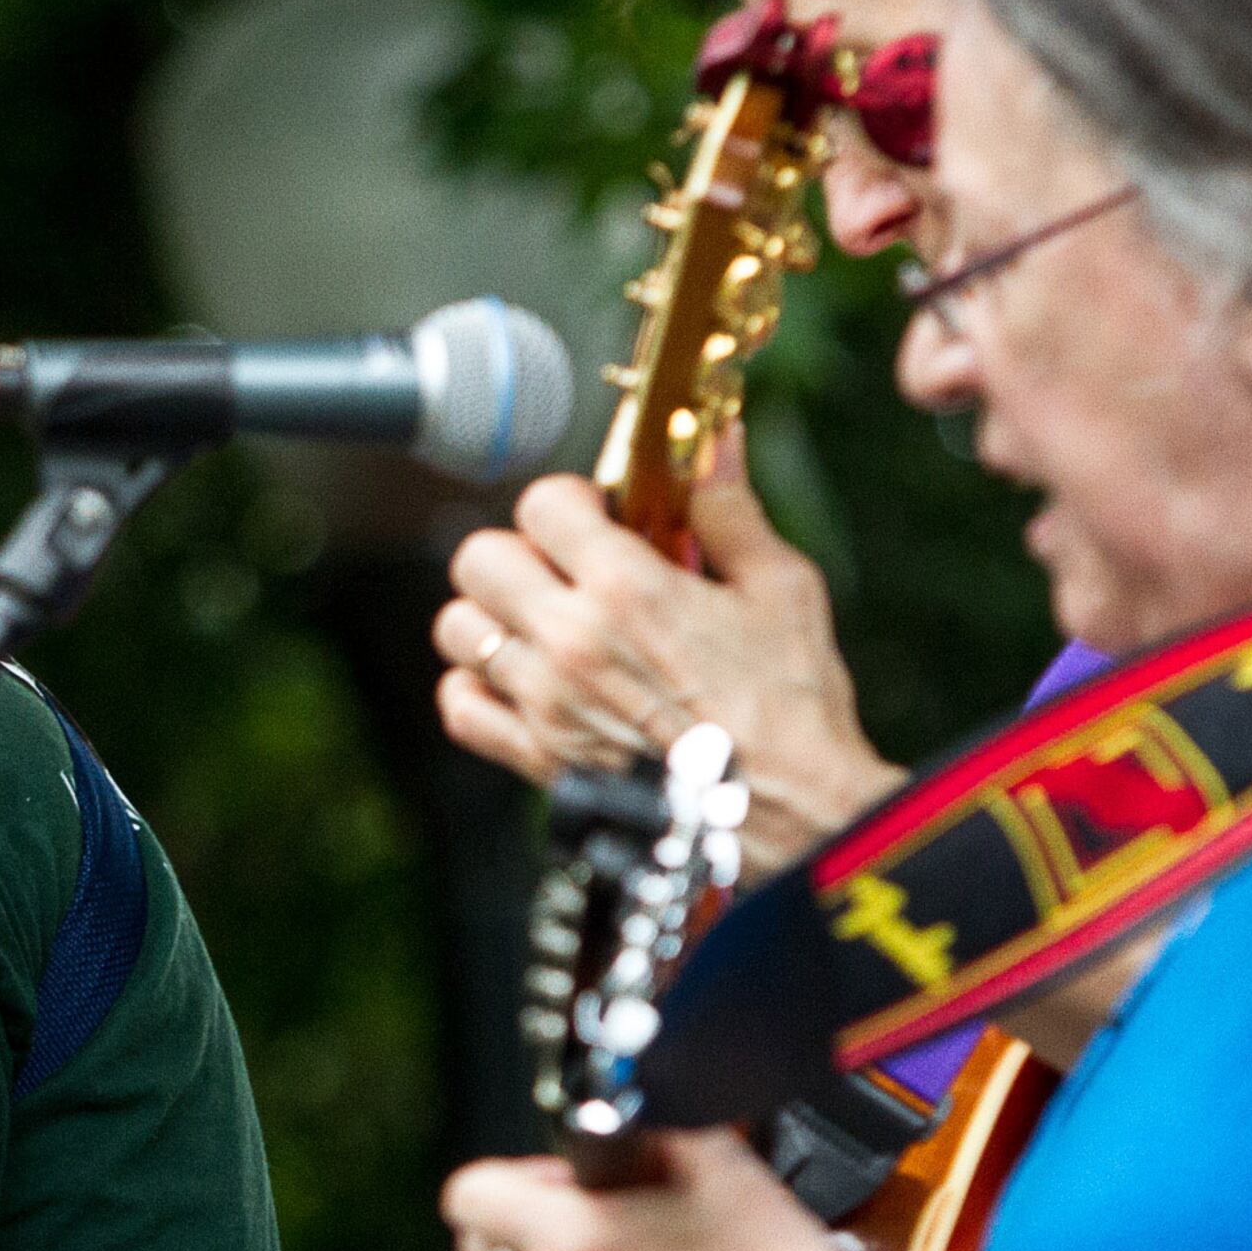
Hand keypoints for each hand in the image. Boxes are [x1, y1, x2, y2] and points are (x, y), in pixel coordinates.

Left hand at [434, 437, 901, 869]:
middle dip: (520, 550)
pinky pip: (459, 708)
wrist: (786, 809)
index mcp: (628, 590)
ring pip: (458, 629)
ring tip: (544, 620)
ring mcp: (545, 702)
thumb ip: (729, 510)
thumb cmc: (792, 702)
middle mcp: (571, 642)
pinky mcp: (537, 755)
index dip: (569, 499)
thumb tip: (713, 441)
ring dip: (493, 615)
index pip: (542, 504)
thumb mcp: (779, 586)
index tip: (598, 514)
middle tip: (565, 566)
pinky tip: (519, 678)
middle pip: (478, 559)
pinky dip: (475, 688)